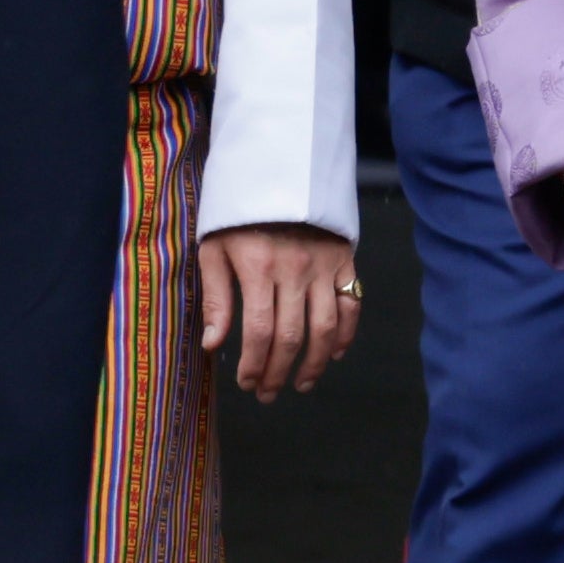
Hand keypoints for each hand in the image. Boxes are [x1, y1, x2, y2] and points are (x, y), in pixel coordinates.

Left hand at [200, 224, 359, 398]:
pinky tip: (332, 354)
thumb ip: (216, 297)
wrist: (279, 169)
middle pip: (291, 336)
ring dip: (313, 363)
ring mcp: (324, 267)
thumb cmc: (239, 213)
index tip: (246, 382)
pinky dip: (345, 334)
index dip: (253, 364)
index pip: (258, 331)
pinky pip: (351, 305)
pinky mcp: (344, 260)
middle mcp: (294, 270)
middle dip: (278, 372)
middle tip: (267, 392)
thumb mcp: (214, 248)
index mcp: (258, 268)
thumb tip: (212, 344)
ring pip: (324, 328)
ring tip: (301, 384)